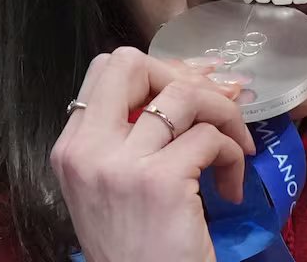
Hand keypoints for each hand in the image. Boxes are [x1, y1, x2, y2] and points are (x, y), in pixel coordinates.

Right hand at [50, 47, 255, 261]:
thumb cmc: (136, 249)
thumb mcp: (113, 188)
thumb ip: (131, 137)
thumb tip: (194, 81)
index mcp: (70, 149)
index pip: (105, 71)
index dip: (156, 71)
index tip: (190, 92)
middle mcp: (86, 150)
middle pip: (131, 62)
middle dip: (182, 75)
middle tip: (213, 108)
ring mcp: (121, 165)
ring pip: (183, 93)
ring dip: (223, 113)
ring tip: (236, 146)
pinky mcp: (160, 182)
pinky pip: (210, 138)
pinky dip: (233, 155)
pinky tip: (231, 187)